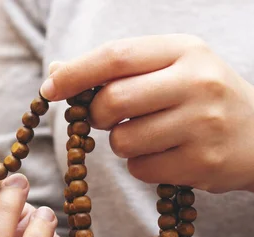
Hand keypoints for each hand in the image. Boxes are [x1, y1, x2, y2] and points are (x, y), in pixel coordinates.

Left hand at [41, 34, 253, 193]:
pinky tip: (167, 154)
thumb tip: (56, 71)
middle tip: (109, 117)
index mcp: (184, 49)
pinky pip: (139, 169)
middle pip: (112, 101)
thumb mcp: (168, 68)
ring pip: (122, 141)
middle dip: (97, 115)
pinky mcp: (201, 163)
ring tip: (151, 135)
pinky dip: (141, 165)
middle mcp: (197, 82)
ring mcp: (202, 124)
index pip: (115, 56)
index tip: (50, 88)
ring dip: (122, 143)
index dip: (75, 73)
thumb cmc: (200, 97)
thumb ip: (116, 68)